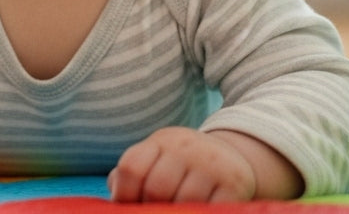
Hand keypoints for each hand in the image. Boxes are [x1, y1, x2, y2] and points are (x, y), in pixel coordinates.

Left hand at [108, 127, 258, 202]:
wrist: (232, 158)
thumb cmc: (182, 168)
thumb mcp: (157, 161)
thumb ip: (130, 177)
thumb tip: (114, 199)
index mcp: (161, 142)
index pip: (131, 167)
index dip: (124, 194)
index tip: (129, 206)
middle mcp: (186, 147)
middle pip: (156, 188)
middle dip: (152, 208)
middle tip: (158, 209)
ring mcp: (212, 164)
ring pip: (185, 202)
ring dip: (178, 212)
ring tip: (179, 209)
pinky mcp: (234, 184)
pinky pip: (211, 208)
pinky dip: (200, 212)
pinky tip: (197, 210)